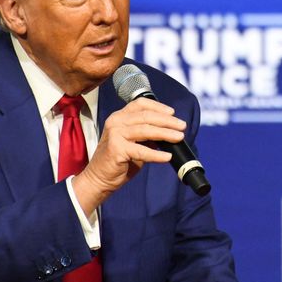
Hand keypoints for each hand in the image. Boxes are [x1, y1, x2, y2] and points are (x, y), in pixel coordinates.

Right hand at [71, 98, 185, 213]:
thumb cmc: (118, 160)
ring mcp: (115, 134)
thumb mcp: (133, 142)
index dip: (158, 106)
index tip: (172, 112)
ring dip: (165, 133)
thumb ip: (146, 134)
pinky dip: (156, 154)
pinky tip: (167, 157)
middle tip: (182, 126)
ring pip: (146, 130)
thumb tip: (169, 132)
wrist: (99, 178)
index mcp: (119, 117)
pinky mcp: (116, 149)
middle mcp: (116, 121)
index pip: (140, 104)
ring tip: (179, 137)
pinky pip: (142, 150)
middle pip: (146, 116)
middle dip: (167, 121)